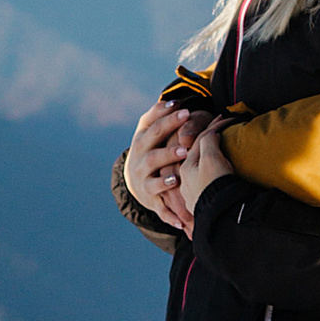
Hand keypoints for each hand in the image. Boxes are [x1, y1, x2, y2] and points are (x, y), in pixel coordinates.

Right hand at [126, 98, 200, 229]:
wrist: (133, 178)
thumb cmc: (150, 147)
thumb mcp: (149, 130)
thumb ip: (159, 114)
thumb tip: (174, 99)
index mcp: (142, 140)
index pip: (152, 127)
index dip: (168, 119)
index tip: (186, 111)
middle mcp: (140, 161)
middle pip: (153, 155)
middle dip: (168, 152)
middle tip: (185, 147)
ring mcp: (144, 181)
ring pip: (153, 183)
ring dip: (165, 181)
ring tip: (177, 179)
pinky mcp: (150, 200)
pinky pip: (160, 209)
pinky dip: (170, 216)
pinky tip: (182, 221)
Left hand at [176, 120, 233, 216]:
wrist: (223, 216)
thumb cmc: (217, 185)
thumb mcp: (212, 159)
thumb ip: (208, 142)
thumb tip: (210, 133)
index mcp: (186, 168)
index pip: (199, 142)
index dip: (213, 128)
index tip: (225, 120)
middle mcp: (186, 182)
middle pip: (198, 158)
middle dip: (210, 146)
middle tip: (223, 135)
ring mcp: (194, 195)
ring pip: (202, 173)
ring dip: (212, 164)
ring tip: (222, 159)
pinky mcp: (203, 206)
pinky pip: (207, 187)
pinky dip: (214, 178)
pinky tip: (219, 179)